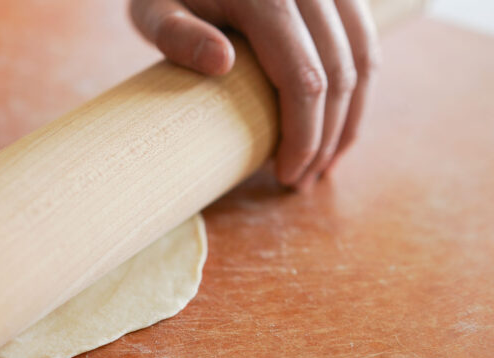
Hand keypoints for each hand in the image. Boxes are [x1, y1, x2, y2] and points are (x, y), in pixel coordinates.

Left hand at [130, 0, 379, 189]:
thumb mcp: (152, 7)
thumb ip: (175, 32)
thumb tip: (220, 62)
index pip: (302, 78)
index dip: (303, 136)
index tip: (286, 174)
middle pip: (339, 74)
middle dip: (326, 138)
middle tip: (302, 180)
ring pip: (363, 58)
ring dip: (350, 119)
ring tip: (324, 163)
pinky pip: (363, 39)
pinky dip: (358, 86)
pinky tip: (341, 121)